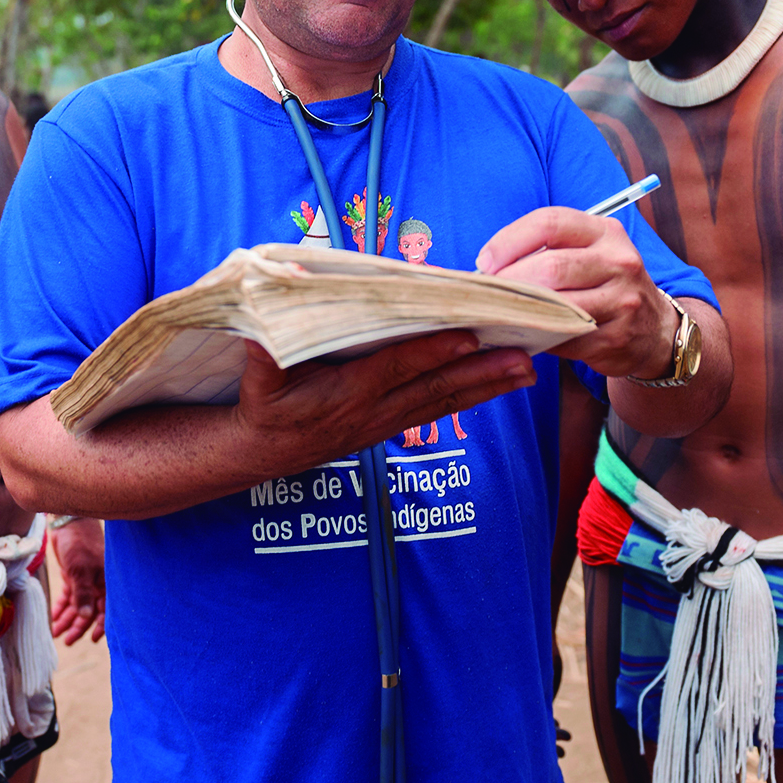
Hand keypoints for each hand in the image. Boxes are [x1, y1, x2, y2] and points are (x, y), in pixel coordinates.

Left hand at [49, 517, 105, 644]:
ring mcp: (85, 580)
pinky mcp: (73, 576)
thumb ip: (83, 594)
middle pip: (90, 611)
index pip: (106, 609)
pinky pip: (69, 597)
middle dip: (79, 627)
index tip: (94, 639)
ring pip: (78, 606)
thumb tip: (87, 616)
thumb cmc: (80, 543)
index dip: (102, 625)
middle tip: (68, 641)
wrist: (68, 521)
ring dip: (68, 620)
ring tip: (57, 633)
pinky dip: (62, 608)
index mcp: (106, 582)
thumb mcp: (80, 570)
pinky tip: (54, 619)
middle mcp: (97, 583)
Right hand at [233, 330, 535, 469]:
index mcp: (345, 394)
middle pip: (436, 388)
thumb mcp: (255, 382)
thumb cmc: (261, 408)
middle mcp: (374, 411)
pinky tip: (498, 383)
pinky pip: (438, 408)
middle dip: (480, 373)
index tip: (467, 336)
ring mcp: (386, 422)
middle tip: (523, 358)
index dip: (431, 353)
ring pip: (444, 400)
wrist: (260, 454)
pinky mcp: (390, 426)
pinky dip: (471, 394)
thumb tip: (267, 328)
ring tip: (526, 371)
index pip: (396, 369)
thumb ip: (263, 355)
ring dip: (487, 386)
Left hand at [476, 208, 669, 377]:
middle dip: (510, 281)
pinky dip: (538, 338)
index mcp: (604, 232)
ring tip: (497, 314)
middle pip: (552, 266)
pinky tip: (522, 336)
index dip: (510, 240)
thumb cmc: (605, 284)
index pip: (551, 222)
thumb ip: (548, 250)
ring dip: (520, 311)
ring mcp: (622, 301)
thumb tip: (488, 267)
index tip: (485, 261)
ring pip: (558, 305)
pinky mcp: (617, 337)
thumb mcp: (589, 253)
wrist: (654, 328)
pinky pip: (565, 338)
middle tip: (486, 294)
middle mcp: (619, 261)